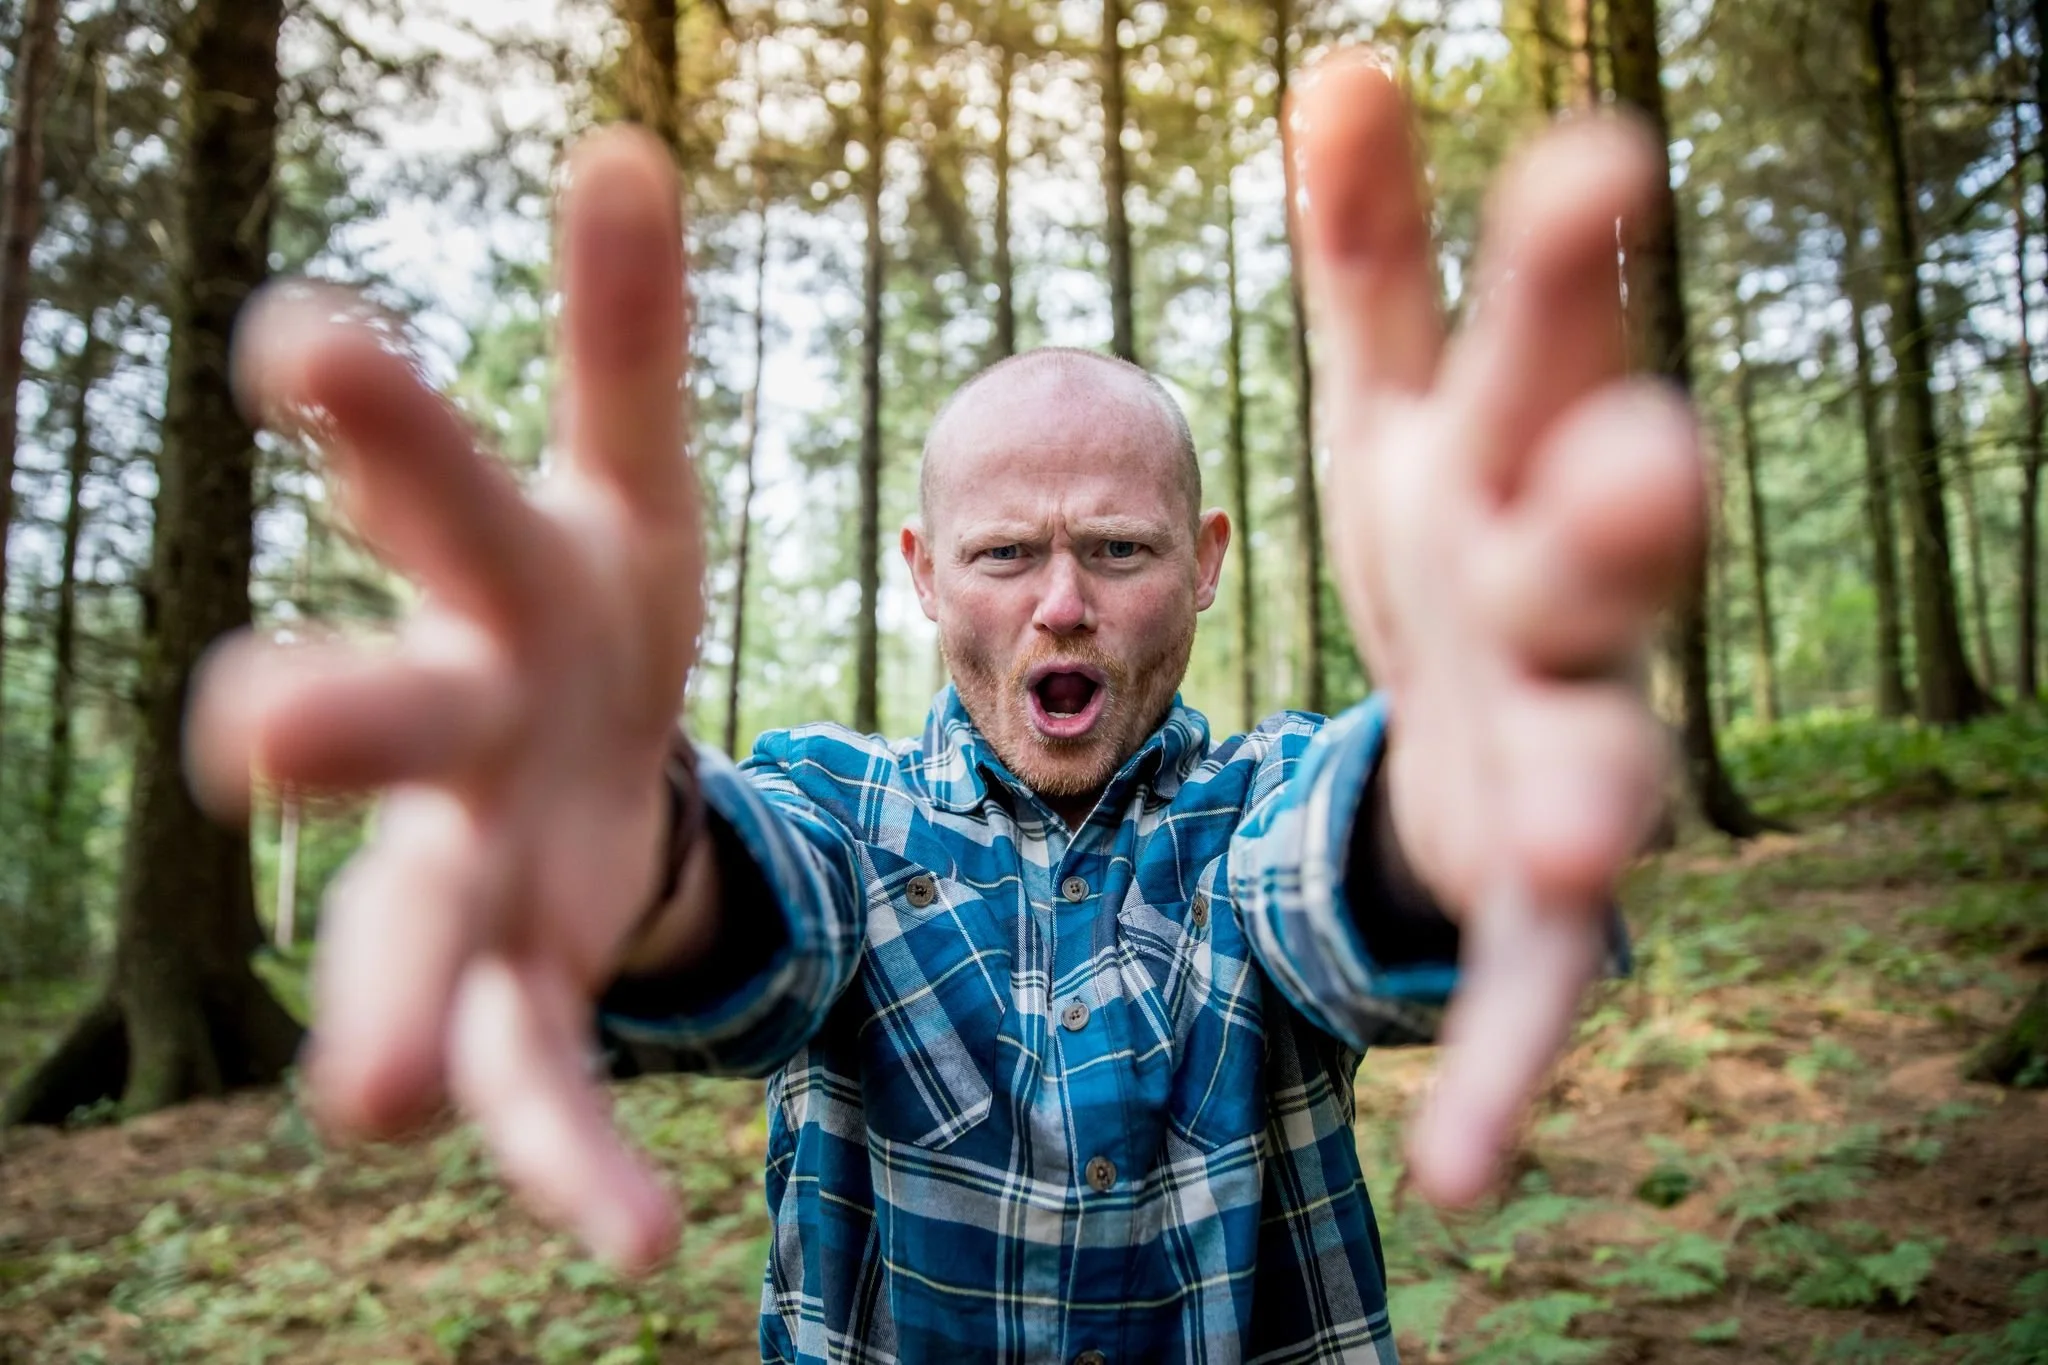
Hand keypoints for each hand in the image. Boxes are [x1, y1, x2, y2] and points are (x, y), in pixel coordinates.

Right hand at [186, 129, 701, 1269]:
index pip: (439, 492)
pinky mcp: (520, 985)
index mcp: (494, 585)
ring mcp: (470, 871)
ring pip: (412, 938)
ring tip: (367, 1094)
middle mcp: (449, 732)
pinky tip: (639, 1245)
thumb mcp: (632, 478)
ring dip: (392, 1007)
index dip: (381, 418)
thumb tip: (628, 146)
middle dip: (322, 720)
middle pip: (379, 720)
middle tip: (245, 734)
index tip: (310, 337)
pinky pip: (539, 1085)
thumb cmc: (590, 605)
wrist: (587, 754)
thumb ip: (629, 337)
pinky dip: (571, 1159)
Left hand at [1289, 58, 1706, 1202]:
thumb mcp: (1392, 401)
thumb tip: (1335, 69)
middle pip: (1598, 557)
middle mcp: (1565, 606)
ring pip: (1595, 776)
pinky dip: (1506, 1066)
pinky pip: (1530, 984)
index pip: (1542, 358)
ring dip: (1587, 803)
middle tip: (1639, 464)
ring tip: (1566, 836)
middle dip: (1622, 518)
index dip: (1564, 269)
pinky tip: (1469, 1174)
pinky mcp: (1530, 890)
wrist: (1471, 703)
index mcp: (1522, 472)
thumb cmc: (1443, 527)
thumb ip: (1370, 256)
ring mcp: (1564, 749)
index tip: (1590, 152)